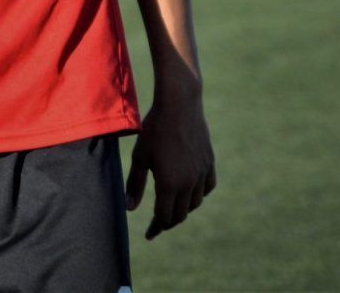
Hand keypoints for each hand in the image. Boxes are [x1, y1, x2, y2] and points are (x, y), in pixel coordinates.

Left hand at [126, 89, 215, 239]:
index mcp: (169, 184)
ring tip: (172, 209)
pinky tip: (191, 193)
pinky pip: (207, 188)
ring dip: (183, 210)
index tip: (149, 234)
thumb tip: (130, 209)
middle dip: (168, 222)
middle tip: (158, 224)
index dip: (156, 228)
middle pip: (180, 214)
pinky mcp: (209, 162)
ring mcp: (201, 173)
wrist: (180, 105)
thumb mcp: (140, 157)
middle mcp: (189, 183)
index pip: (164, 217)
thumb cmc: (154, 129)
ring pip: (195, 203)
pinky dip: (199, 195)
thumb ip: (134, 184)